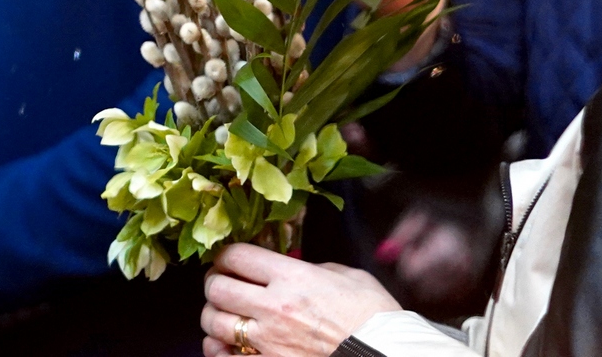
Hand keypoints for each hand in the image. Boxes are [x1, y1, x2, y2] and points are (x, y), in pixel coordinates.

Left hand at [200, 244, 399, 356]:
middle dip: (214, 283)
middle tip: (221, 283)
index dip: (225, 255)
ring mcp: (269, 341)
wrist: (388, 355)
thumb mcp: (348, 276)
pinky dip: (217, 349)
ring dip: (213, 316)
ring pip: (214, 323)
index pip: (237, 256)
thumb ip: (315, 267)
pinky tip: (223, 345)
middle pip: (217, 288)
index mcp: (292, 277)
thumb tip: (296, 267)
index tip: (227, 259)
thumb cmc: (374, 318)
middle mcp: (274, 307)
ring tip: (222, 314)